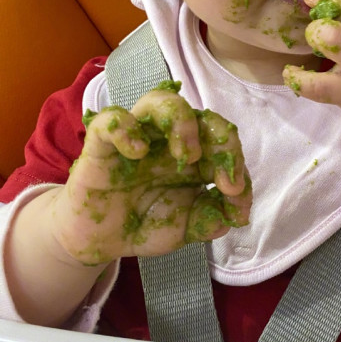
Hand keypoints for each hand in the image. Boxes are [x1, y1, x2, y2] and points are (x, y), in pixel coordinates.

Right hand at [49, 84, 251, 265]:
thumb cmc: (146, 222)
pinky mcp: (103, 144)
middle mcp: (169, 140)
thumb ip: (209, 220)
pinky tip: (138, 152)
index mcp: (195, 156)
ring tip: (187, 156)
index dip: (238, 169)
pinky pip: (112, 120)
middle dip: (222, 141)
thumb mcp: (185, 228)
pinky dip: (126, 129)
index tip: (237, 203)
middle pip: (201, 115)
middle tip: (224, 180)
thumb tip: (231, 216)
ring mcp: (137, 137)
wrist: (100, 240)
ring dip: (181, 122)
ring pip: (159, 101)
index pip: (224, 144)